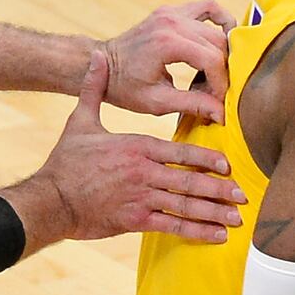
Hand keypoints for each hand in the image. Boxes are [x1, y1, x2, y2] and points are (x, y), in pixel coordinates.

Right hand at [6, 52, 245, 249]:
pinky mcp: (134, 221)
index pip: (180, 152)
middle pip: (189, 181)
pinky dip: (196, 231)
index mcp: (137, 147)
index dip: (207, 159)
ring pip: (185, 205)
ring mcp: (140, 198)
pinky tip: (216, 235)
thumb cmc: (66, 161)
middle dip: (219, 189)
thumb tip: (95, 58)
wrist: (50, 199)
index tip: (228, 164)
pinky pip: (171, 226)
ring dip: (214, 212)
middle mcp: (143, 173)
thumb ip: (93, 90)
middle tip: (244, 194)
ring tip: (237, 217)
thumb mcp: (80, 121)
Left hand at [103, 0, 235, 122]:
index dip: (221, 83)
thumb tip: (222, 113)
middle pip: (217, 44)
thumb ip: (192, 105)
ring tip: (222, 70)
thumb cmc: (125, 87)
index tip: (219, 100)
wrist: (103, 66)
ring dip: (224, 50)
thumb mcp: (157, 102)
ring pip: (217, 26)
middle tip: (218, 90)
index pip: (212, 60)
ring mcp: (172, 13)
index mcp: (166, 44)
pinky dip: (220, 20)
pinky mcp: (172, 11)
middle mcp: (171, 22)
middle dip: (224, 69)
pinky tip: (222, 38)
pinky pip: (207, 7)